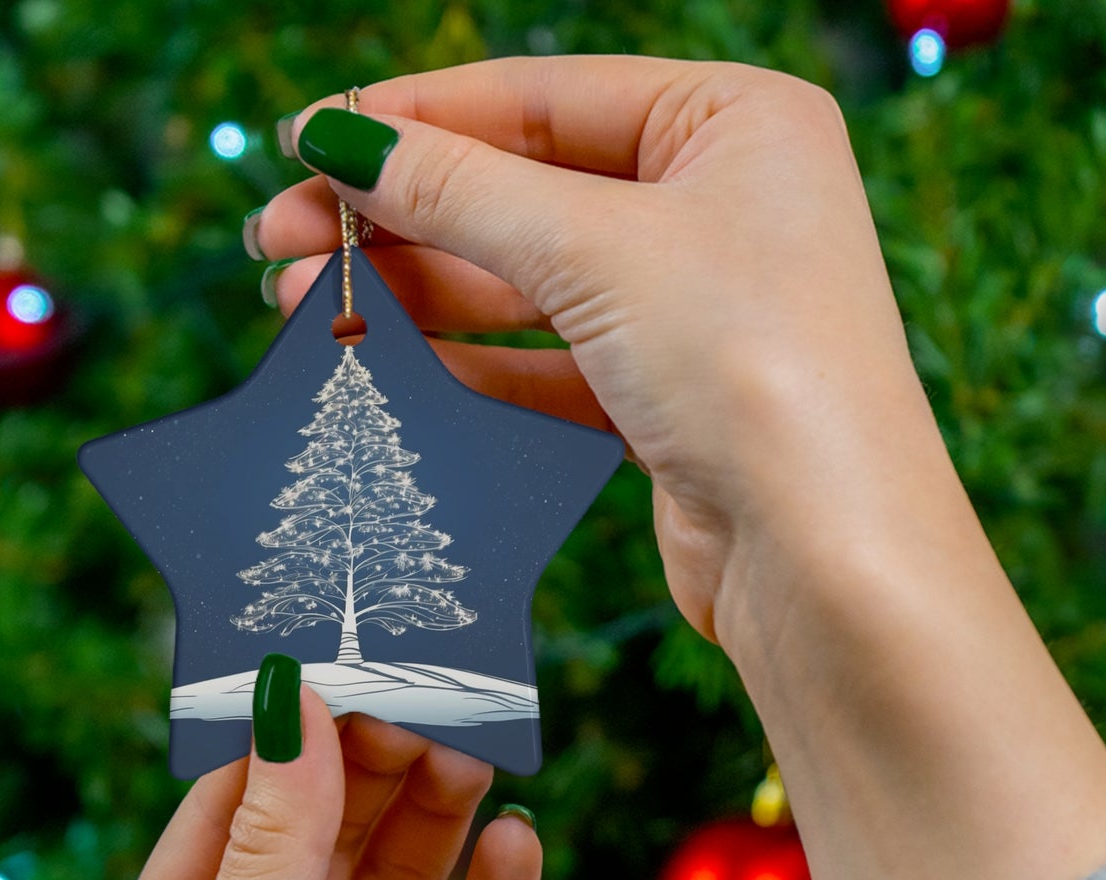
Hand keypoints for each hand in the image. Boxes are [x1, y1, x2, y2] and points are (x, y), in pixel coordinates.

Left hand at [85, 692, 540, 879]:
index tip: (342, 660)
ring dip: (439, 818)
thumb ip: (269, 851)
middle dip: (374, 769)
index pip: (230, 814)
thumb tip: (289, 706)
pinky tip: (519, 845)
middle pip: (326, 840)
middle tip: (433, 693)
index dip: (285, 739)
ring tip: (480, 747)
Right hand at [254, 56, 948, 645]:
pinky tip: (392, 361)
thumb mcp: (596, 249)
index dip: (414, 118)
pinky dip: (472, 359)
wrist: (825, 557)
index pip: (542, 97)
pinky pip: (552, 361)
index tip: (305, 142)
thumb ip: (461, 191)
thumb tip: (342, 141)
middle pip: (526, 189)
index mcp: (735, 121)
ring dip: (420, 291)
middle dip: (400, 214)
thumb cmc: (751, 367)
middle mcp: (722, 204)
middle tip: (279, 239)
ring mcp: (697, 306)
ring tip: (305, 305)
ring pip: (531, 281)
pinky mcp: (672, 398)